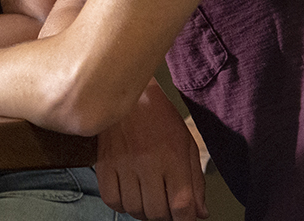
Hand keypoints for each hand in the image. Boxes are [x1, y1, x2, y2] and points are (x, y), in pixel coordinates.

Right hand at [95, 80, 207, 219]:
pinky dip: (120, 205)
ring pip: (133, 208)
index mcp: (173, 158)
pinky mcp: (104, 162)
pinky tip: (129, 195)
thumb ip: (195, 182)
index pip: (181, 206)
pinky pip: (110, 199)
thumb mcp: (187, 146)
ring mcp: (123, 163)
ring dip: (142, 212)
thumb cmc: (159, 118)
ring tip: (147, 201)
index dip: (185, 219)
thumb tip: (199, 213)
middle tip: (166, 209)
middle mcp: (147, 162)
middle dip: (164, 217)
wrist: (128, 95)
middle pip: (156, 212)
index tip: (184, 217)